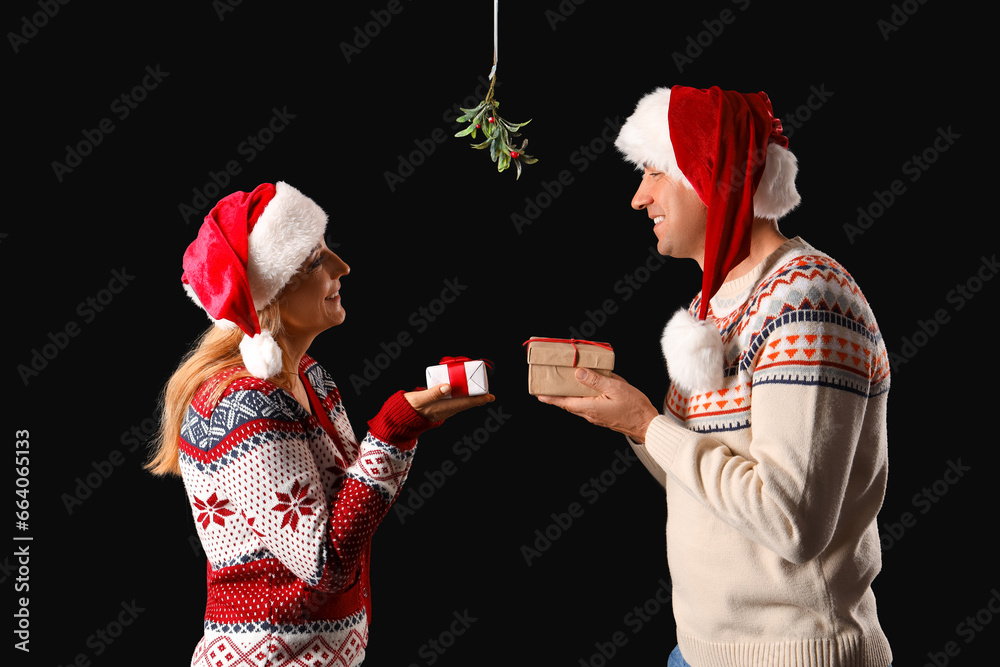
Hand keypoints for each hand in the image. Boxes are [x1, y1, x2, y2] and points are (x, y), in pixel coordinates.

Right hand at [405, 384, 494, 422]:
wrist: (400, 417)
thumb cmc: (409, 408)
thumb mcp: (420, 399)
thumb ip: (433, 393)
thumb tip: (448, 386)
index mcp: (445, 407)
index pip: (467, 403)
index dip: (479, 400)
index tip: (490, 397)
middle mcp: (447, 409)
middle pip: (467, 402)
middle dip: (477, 395)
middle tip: (486, 388)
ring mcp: (444, 408)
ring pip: (461, 401)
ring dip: (469, 394)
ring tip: (476, 386)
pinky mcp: (439, 406)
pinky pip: (454, 400)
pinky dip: (460, 393)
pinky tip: (460, 387)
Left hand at [536, 369, 658, 441]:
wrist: (647, 425)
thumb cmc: (634, 407)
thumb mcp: (615, 388)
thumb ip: (595, 380)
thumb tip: (578, 373)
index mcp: (590, 407)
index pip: (564, 402)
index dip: (550, 398)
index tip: (538, 394)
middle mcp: (590, 414)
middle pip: (569, 404)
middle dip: (558, 396)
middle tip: (549, 386)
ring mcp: (596, 417)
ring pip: (578, 405)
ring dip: (570, 396)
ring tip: (566, 385)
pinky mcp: (603, 417)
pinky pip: (588, 406)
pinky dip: (582, 398)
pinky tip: (587, 389)